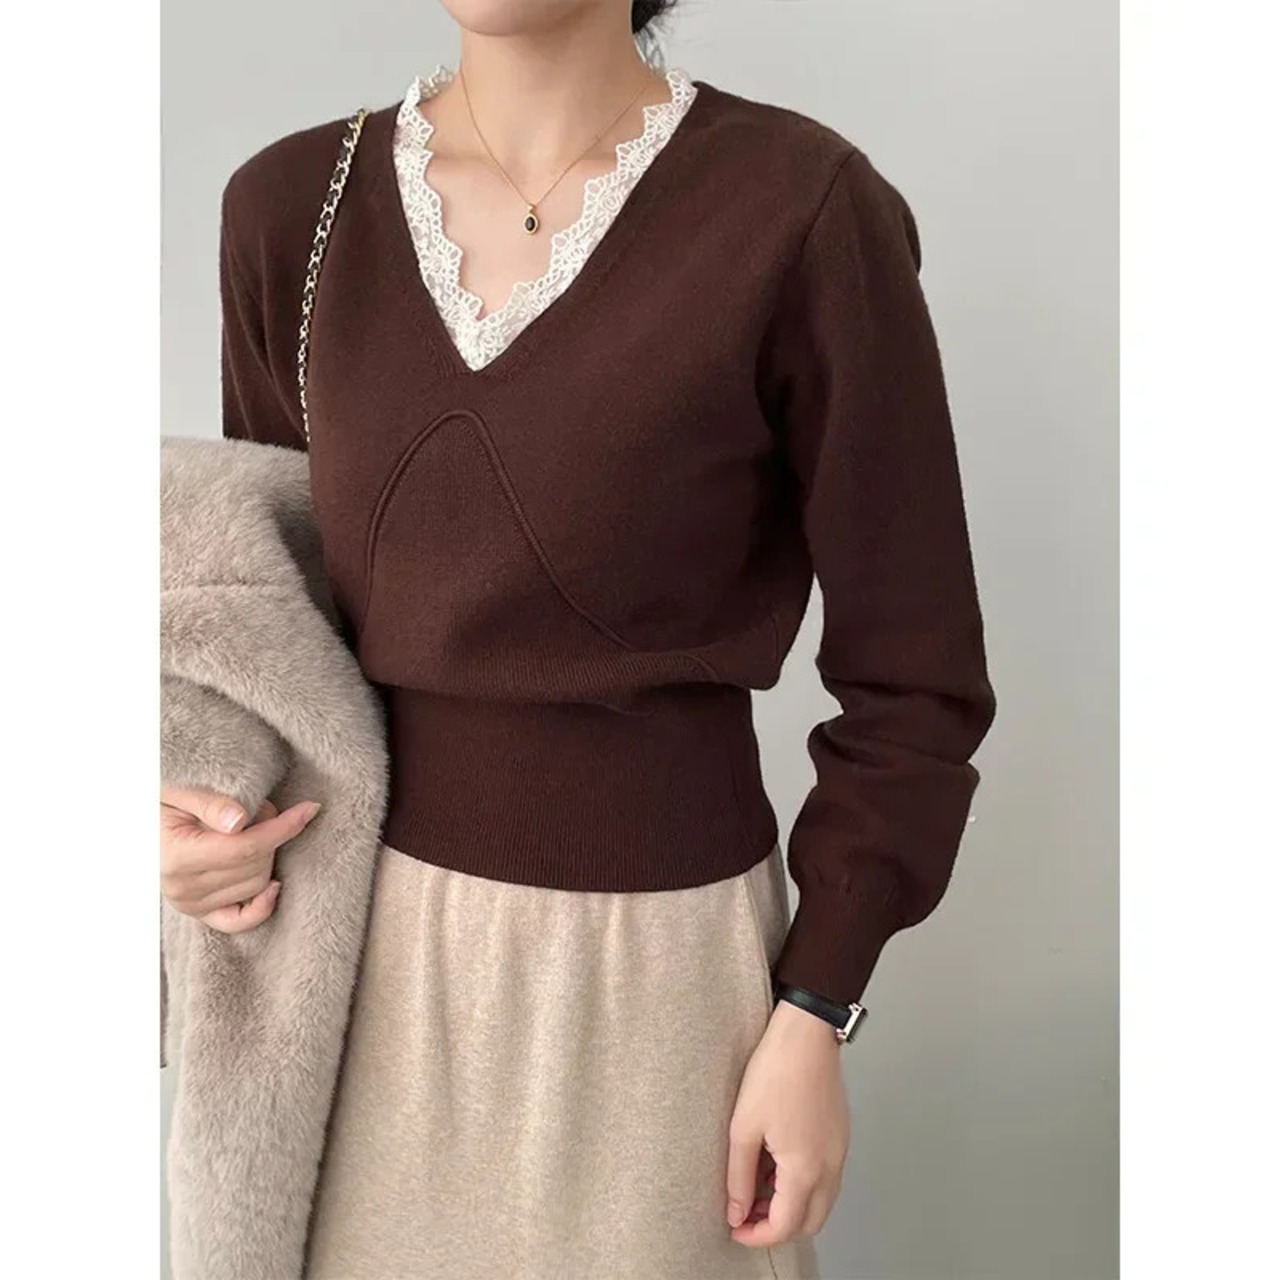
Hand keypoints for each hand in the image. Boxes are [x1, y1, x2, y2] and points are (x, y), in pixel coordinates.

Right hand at [160, 785, 320, 932]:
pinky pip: (239, 921)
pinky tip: (275, 885)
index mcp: (176, 857)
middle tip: (260, 808)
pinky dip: (261, 906)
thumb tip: (239, 822)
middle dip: (271, 834)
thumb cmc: (162, 800)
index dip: (282, 828)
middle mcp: (182, 889)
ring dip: (267, 855)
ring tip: (251, 828)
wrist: (141, 821)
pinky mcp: (199, 912)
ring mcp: (190, 904)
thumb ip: (210, 802)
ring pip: (256, 885)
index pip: (245, 847)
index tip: (309, 809)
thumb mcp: (179, 790)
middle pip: (255, 866)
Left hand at [725, 998, 849, 1246]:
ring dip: (792, 1205)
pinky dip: (803, 1183)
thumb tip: (736, 1211)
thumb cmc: (776, 1072)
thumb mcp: (744, 1127)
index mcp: (805, 1170)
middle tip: (747, 1211)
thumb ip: (739, 1177)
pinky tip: (777, 1161)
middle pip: (809, 1223)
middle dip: (778, 1226)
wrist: (806, 1035)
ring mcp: (839, 1151)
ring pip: (821, 1202)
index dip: (757, 1235)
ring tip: (758, 1184)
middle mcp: (830, 1167)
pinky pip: (826, 1177)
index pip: (785, 1226)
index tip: (735, 1227)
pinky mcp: (840, 1136)